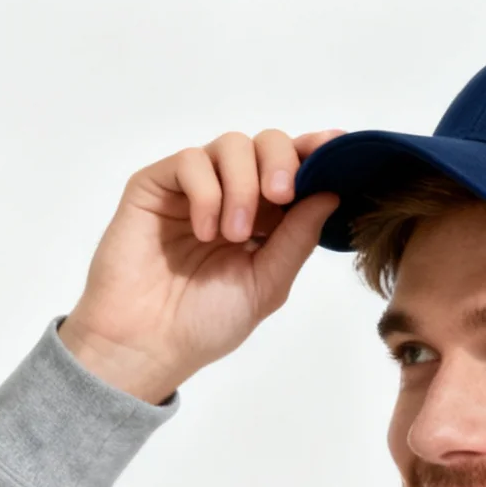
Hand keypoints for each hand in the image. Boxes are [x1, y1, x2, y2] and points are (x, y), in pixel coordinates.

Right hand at [60, 128, 345, 402]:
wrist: (148, 343)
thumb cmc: (206, 321)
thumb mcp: (267, 283)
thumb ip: (298, 238)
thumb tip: (331, 193)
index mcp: (264, 216)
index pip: (295, 168)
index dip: (317, 152)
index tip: (337, 147)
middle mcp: (230, 193)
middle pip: (267, 143)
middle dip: (283, 162)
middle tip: (281, 196)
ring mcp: (192, 187)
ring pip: (231, 145)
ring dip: (243, 185)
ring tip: (235, 235)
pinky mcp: (155, 185)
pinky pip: (190, 161)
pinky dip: (207, 192)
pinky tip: (206, 231)